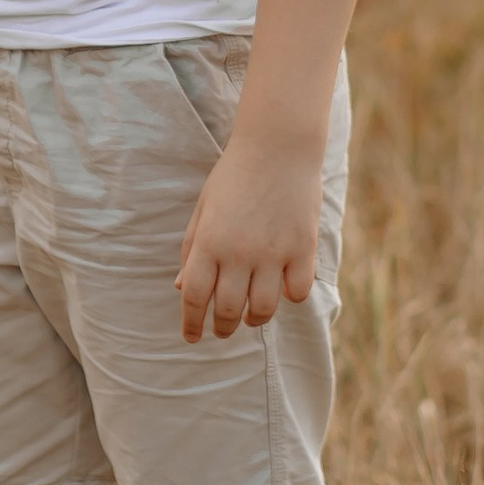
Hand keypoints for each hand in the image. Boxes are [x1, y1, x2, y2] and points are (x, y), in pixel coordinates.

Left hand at [177, 129, 323, 343]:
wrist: (277, 146)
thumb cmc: (234, 177)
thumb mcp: (204, 209)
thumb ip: (191, 248)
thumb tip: (181, 289)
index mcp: (209, 241)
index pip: (193, 296)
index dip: (191, 323)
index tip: (192, 337)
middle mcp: (239, 252)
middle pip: (228, 310)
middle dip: (223, 327)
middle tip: (221, 330)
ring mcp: (273, 253)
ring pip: (264, 310)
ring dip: (254, 320)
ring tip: (250, 316)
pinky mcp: (302, 249)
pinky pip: (297, 293)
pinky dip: (289, 298)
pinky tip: (282, 290)